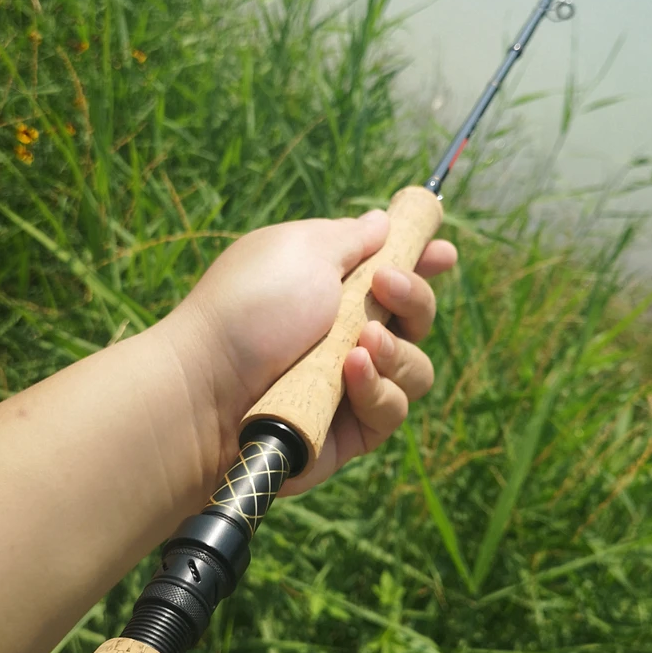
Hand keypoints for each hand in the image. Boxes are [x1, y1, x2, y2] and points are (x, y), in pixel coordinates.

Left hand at [160, 209, 456, 491]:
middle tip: (385, 287)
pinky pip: (392, 410)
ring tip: (359, 343)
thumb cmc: (249, 308)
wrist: (207, 385)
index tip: (444, 253)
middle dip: (414, 298)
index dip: (422, 263)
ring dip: (396, 350)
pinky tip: (349, 373)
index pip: (394, 277)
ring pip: (415, 370)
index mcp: (334, 288)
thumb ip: (352, 237)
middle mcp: (348, 336)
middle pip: (418, 320)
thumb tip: (382, 221)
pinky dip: (376, 389)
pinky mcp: (351, 431)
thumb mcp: (302, 250)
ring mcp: (351, 386)